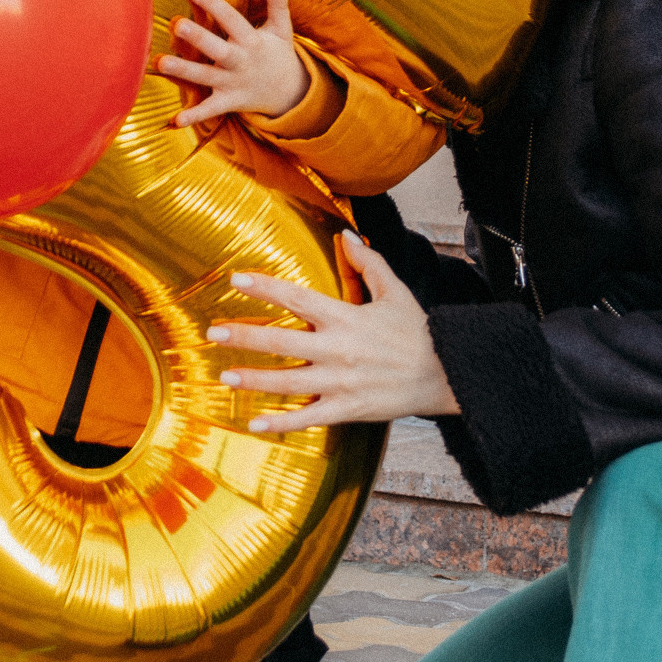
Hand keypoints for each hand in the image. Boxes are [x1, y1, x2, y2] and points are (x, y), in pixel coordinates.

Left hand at [159, 0, 308, 125]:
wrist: (289, 93)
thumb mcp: (282, 28)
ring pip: (205, 77)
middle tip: (176, 23)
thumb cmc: (277, 53)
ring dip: (183, 71)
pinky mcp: (227, 102)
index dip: (212, 3)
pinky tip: (175, 119)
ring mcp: (232, 83)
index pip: (231, 19)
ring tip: (159, 62)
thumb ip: (277, 2)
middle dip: (198, 37)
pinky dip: (194, 116)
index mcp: (252, 41)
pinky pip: (209, 109)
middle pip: (217, 49)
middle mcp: (240, 62)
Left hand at [208, 233, 458, 429]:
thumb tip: (346, 234)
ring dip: (254, 380)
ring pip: (288, 383)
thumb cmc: (419, 332)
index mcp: (346, 318)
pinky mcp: (347, 410)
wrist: (448, 374)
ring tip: (224, 377)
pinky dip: (281, 425)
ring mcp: (341, 383)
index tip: (235, 279)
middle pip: (282, 342)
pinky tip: (255, 426)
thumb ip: (369, 263)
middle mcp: (338, 350)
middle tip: (213, 333)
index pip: (297, 298)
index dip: (264, 288)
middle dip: (245, 337)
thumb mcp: (396, 291)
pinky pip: (308, 419)